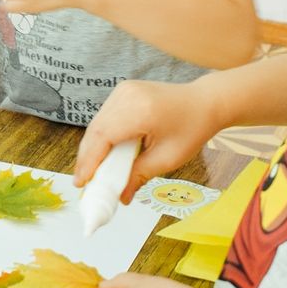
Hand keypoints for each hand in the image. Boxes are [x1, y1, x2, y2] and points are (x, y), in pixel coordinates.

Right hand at [74, 79, 223, 201]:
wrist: (204, 102)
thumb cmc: (192, 129)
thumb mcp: (168, 158)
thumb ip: (139, 176)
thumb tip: (120, 197)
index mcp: (140, 110)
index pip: (103, 137)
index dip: (89, 161)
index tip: (82, 183)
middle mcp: (127, 95)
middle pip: (95, 130)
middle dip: (87, 158)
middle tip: (84, 182)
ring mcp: (123, 90)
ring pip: (96, 124)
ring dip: (92, 148)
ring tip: (91, 172)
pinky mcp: (123, 91)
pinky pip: (104, 117)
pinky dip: (101, 137)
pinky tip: (102, 155)